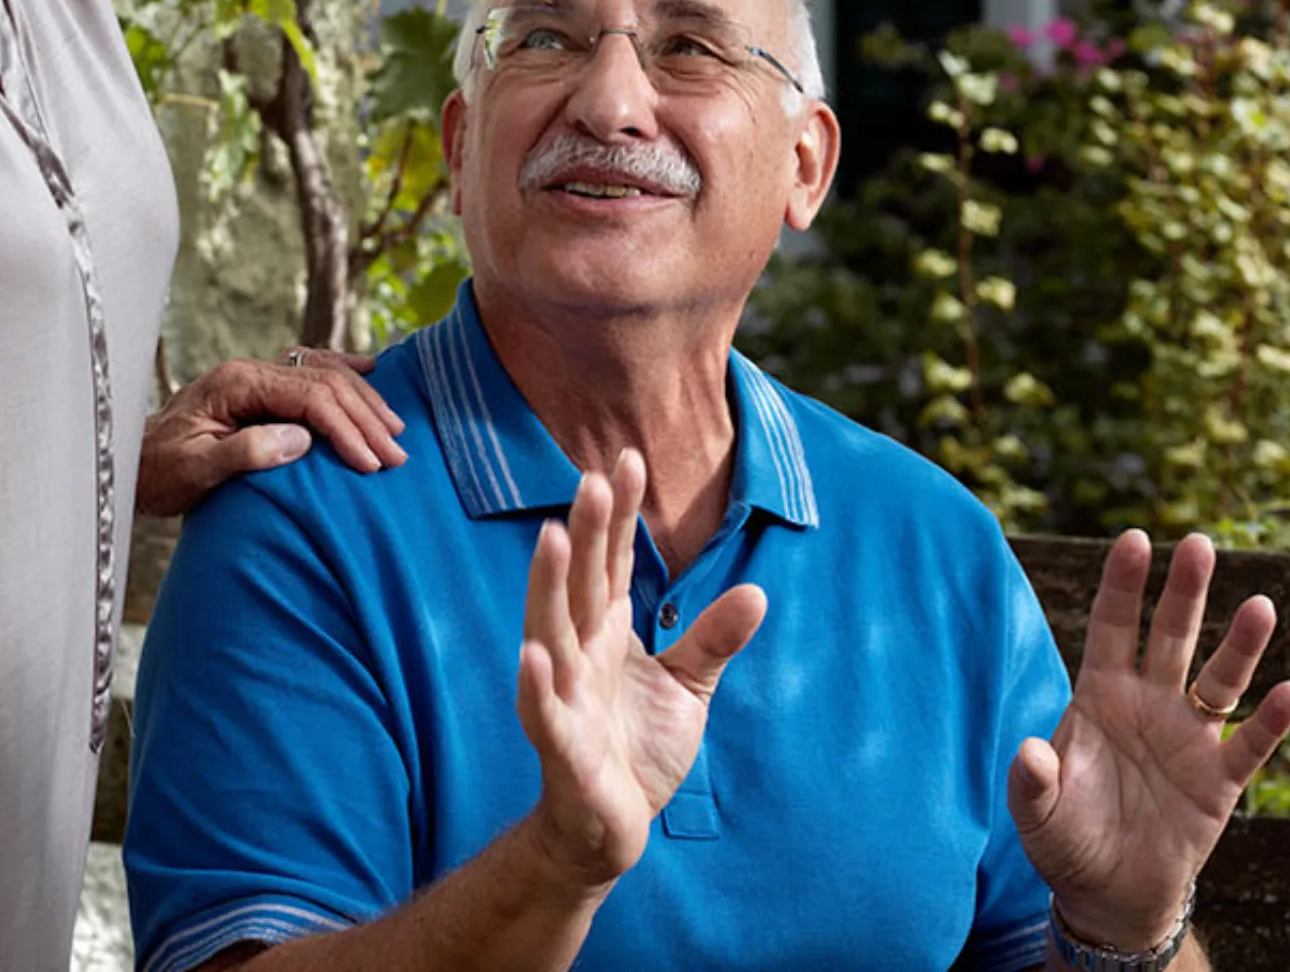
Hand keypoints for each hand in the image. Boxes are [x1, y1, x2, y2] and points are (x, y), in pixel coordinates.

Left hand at [134, 348, 405, 515]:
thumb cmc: (160, 472)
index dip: (346, 428)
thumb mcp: (196, 470)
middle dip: (365, 417)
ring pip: (325, 372)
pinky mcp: (260, 388)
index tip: (371, 461)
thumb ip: (246, 452)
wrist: (133, 464)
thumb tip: (302, 439)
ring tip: (394, 429)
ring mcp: (257, 375)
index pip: (309, 396)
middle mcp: (250, 371)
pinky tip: (368, 370)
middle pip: (325, 382)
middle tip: (397, 453)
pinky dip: (344, 371)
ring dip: (363, 400)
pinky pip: (312, 369)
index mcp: (237, 384)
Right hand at [514, 451, 767, 888]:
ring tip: (553, 538)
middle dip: (588, 532)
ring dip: (549, 587)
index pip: (613, 564)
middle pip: (582, 584)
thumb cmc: (638, 749)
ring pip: (552, 633)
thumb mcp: (687, 687)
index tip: (626, 459)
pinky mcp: (562, 748)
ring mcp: (565, 698)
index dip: (618, 515)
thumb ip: (713, 639)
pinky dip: (536, 685)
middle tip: (592, 477)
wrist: (610, 829)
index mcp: (606, 634)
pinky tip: (532, 654)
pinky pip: (544, 713)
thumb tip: (757, 590)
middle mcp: (579, 655)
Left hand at [1011, 530, 1289, 949]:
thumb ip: (1031, 782)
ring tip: (1260, 605)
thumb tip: (1029, 750)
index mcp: (1101, 697)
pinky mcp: (1220, 780)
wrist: (1110, 896)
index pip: (1113, 626)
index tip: (1135, 538)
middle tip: (1201, 543)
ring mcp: (1189, 738)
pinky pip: (1251, 742)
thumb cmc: (1067, 843)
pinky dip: (1272, 719)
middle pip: (1171, 636)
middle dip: (1185, 592)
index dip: (1123, 584)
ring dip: (1240, 644)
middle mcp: (1150, 704)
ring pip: (1219, 678)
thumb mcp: (1038, 816)